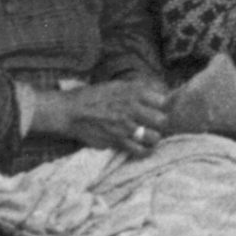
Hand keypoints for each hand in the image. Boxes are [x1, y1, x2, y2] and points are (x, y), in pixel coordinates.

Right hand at [32, 79, 169, 155]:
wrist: (71, 111)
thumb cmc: (94, 97)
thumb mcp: (118, 85)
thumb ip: (139, 89)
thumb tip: (159, 93)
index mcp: (134, 92)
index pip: (164, 101)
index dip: (164, 106)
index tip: (160, 108)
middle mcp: (132, 109)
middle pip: (163, 120)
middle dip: (161, 123)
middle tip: (156, 124)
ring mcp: (125, 127)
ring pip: (154, 137)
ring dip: (154, 137)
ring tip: (150, 135)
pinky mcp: (117, 141)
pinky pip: (140, 151)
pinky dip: (145, 150)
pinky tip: (143, 147)